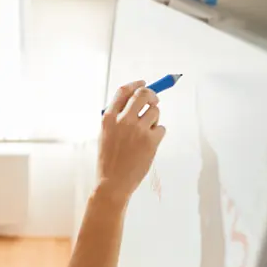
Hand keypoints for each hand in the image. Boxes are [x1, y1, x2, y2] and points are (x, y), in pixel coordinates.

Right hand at [96, 80, 166, 204]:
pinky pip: (161, 128)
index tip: (142, 83)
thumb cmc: (109, 161)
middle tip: (154, 102)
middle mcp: (123, 120)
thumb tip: (135, 103)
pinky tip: (147, 146)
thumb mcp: (105, 136)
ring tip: (145, 134)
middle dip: (151, 95)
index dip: (135, 84)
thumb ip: (116, 119)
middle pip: (143, 94)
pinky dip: (157, 135)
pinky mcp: (151, 140)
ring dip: (154, 119)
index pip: (124, 91)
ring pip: (155, 111)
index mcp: (109, 118)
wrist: (113, 183)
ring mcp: (138, 129)